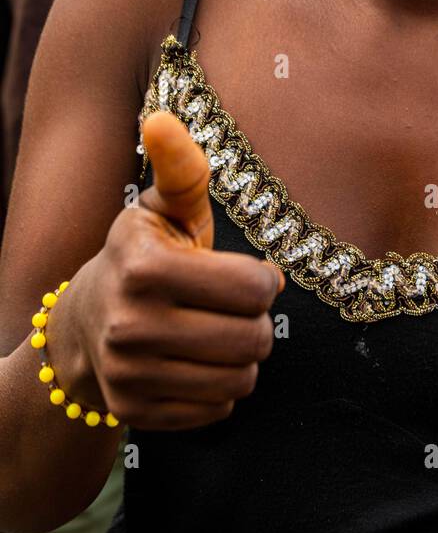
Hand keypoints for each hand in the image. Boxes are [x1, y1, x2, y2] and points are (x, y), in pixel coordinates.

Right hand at [66, 111, 285, 430]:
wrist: (81, 328)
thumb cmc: (143, 256)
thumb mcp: (163, 209)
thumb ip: (180, 168)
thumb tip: (162, 119)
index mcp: (142, 267)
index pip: (254, 289)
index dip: (261, 280)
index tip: (243, 275)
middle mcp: (128, 325)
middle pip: (254, 339)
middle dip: (257, 321)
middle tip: (235, 309)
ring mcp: (128, 375)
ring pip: (241, 379)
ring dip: (241, 357)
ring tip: (219, 335)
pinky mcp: (135, 414)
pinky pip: (217, 410)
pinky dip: (218, 390)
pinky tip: (196, 364)